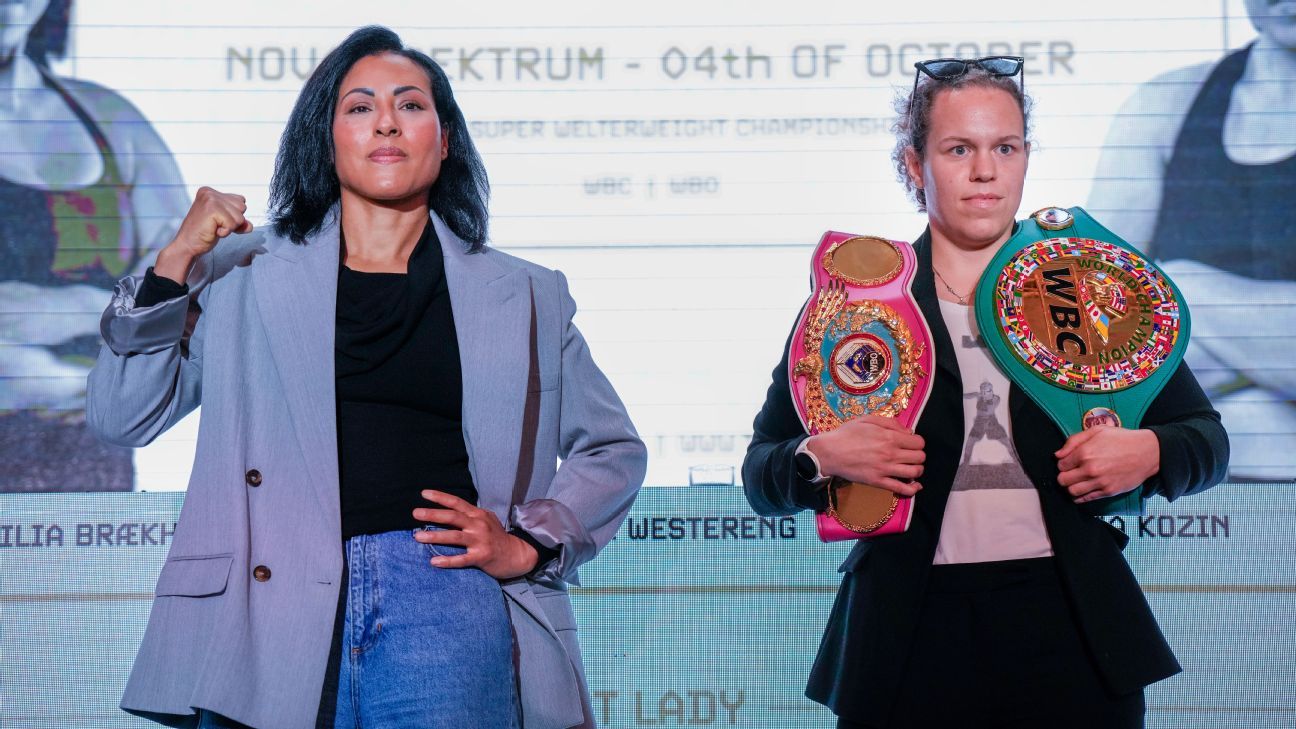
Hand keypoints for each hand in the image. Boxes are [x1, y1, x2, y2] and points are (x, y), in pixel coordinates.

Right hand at [154, 187, 252, 281]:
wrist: (188, 245)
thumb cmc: (204, 233)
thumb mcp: (224, 223)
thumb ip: (238, 220)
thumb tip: (250, 226)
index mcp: (211, 192)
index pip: (240, 200)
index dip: (234, 215)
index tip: (218, 221)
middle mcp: (210, 192)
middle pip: (242, 207)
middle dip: (233, 221)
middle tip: (215, 225)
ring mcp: (210, 199)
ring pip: (239, 216)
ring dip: (229, 227)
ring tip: (213, 228)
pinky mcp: (212, 209)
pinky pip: (233, 224)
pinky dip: (226, 232)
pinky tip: (213, 231)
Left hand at [412, 490, 538, 578]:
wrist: (517, 554)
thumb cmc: (497, 537)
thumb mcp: (486, 520)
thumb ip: (470, 514)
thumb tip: (450, 509)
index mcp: (477, 514)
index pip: (456, 502)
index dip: (440, 497)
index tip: (423, 493)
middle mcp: (478, 525)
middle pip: (453, 517)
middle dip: (433, 514)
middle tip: (415, 513)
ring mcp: (480, 541)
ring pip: (454, 537)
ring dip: (435, 536)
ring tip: (418, 537)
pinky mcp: (482, 557)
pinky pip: (462, 559)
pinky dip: (447, 560)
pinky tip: (434, 561)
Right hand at [806, 415, 924, 496]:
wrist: (829, 452)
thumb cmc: (847, 434)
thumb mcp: (868, 420)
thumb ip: (891, 423)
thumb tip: (909, 432)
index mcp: (890, 437)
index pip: (919, 442)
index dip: (917, 442)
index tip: (910, 443)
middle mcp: (891, 454)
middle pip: (920, 457)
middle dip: (918, 455)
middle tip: (909, 455)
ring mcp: (885, 470)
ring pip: (915, 472)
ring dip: (916, 470)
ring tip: (909, 467)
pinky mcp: (878, 482)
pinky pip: (902, 489)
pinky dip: (912, 489)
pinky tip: (914, 485)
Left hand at [1056, 426, 1159, 502]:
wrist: (1147, 452)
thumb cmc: (1122, 439)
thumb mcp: (1097, 431)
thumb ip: (1073, 441)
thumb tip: (1058, 454)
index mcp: (1084, 452)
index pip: (1060, 465)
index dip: (1063, 463)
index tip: (1069, 462)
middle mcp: (1090, 469)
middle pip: (1062, 480)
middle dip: (1064, 476)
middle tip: (1071, 472)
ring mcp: (1099, 482)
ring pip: (1071, 491)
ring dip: (1071, 487)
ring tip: (1077, 481)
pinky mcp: (1108, 491)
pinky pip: (1085, 499)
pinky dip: (1079, 497)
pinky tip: (1082, 490)